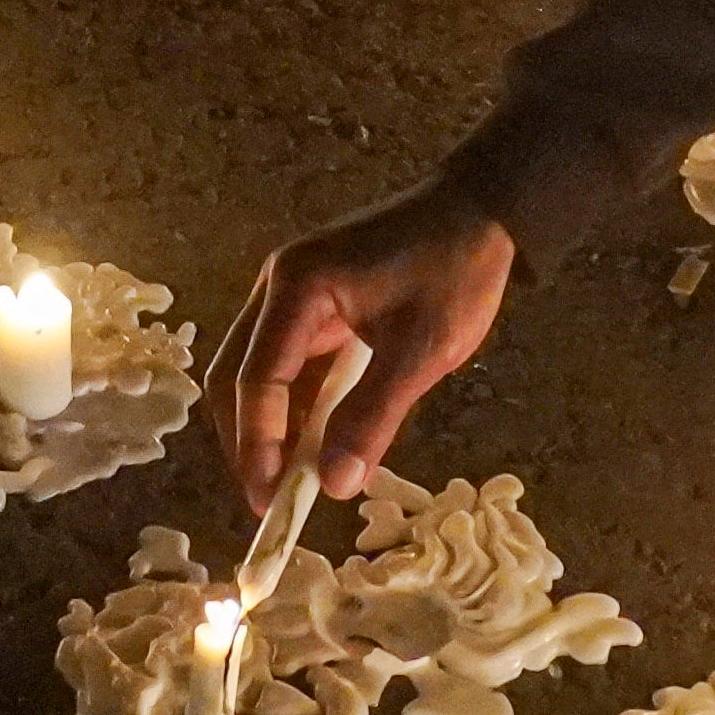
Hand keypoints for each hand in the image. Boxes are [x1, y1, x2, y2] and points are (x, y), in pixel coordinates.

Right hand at [209, 185, 514, 511]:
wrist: (479, 210)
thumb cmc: (454, 271)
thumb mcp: (422, 350)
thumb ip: (374, 415)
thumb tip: (333, 485)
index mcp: (297, 286)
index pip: (257, 378)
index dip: (258, 445)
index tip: (270, 503)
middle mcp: (277, 286)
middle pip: (235, 375)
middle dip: (247, 442)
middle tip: (270, 505)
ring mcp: (290, 296)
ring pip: (254, 373)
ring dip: (266, 430)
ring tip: (289, 488)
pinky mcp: (309, 308)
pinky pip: (286, 367)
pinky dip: (293, 411)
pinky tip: (312, 450)